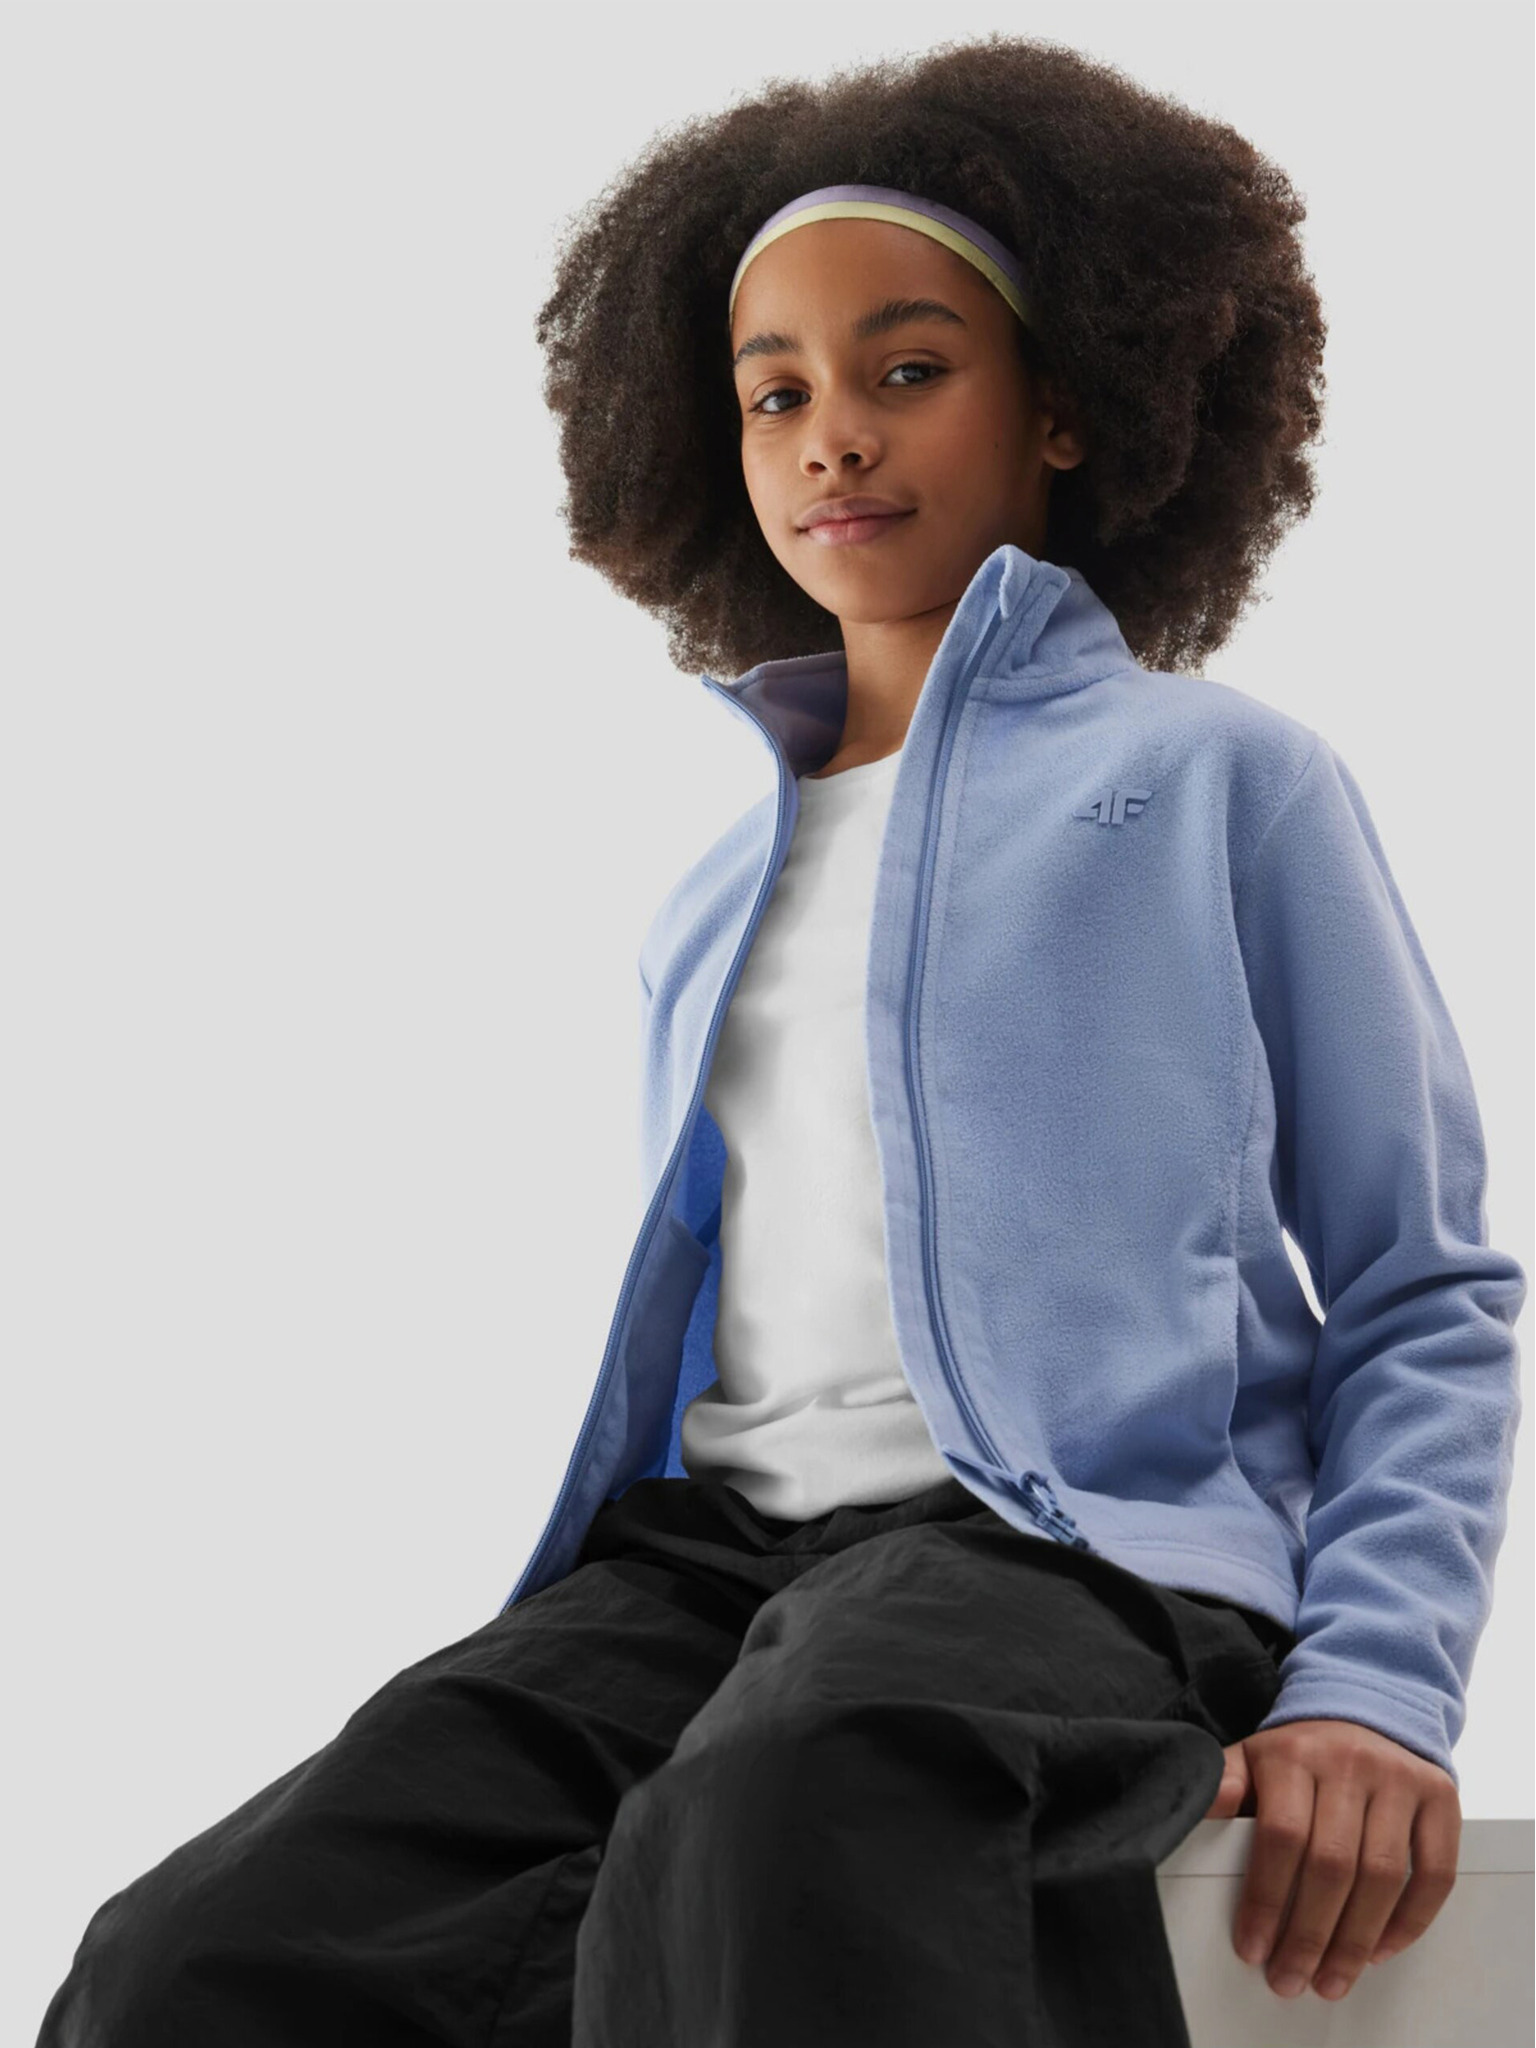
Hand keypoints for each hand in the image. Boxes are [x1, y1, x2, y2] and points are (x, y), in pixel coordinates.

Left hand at [1202, 1717, 1459, 2002]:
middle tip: (1290, 1980)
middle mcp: (1350, 1762)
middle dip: (1309, 1935)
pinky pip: (1435, 1872)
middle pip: (1333, 1864)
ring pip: (1383, 1876)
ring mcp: (1400, 1779)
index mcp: (1293, 1754)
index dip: (1266, 1899)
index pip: (1281, 1836)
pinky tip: (1379, 1949)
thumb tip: (1199, 1810)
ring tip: (1331, 1980)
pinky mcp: (1440, 1796)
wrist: (1365, 1708)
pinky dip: (1410, 1921)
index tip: (1252, 1948)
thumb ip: (1223, 1784)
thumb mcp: (1252, 1757)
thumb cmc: (1300, 1753)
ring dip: (1356, 1940)